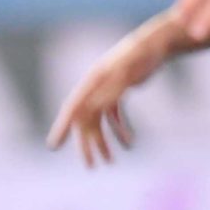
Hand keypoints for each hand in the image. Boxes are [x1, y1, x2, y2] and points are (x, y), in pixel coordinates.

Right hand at [47, 32, 160, 166]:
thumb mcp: (126, 74)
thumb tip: (93, 109)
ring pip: (98, 120)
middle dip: (86, 144)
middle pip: (84, 119)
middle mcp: (95, 87)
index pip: (72, 108)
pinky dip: (119, 130)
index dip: (62, 128)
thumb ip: (111, 91)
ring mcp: (106, 89)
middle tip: (90, 166)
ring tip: (109, 161)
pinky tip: (129, 143)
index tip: (53, 146)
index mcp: (91, 82)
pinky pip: (113, 116)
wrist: (155, 43)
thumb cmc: (140, 55)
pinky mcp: (118, 90)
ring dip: (103, 140)